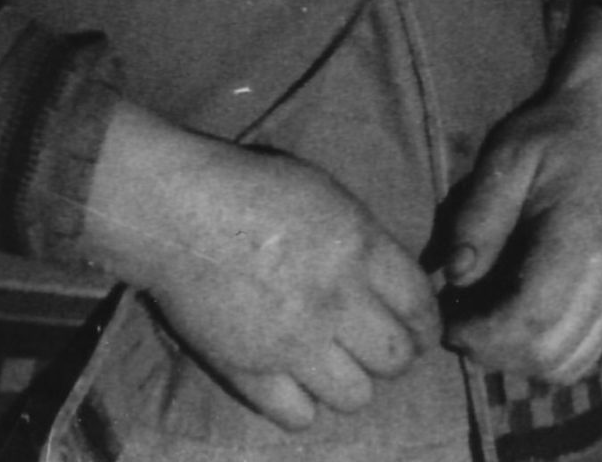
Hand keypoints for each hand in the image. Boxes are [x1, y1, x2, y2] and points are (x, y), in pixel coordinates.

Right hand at [81, 103, 438, 431]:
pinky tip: (296, 381)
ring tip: (337, 365)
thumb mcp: (323, 193)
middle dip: (396, 355)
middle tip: (379, 346)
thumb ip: (363, 239)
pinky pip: (300, 416)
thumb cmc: (248, 185)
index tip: (421, 330)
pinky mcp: (253, 374)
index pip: (420, 306)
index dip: (426, 324)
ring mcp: (294, 344)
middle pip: (396, 359)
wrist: (175, 209)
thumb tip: (392, 280)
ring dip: (352, 382)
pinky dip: (304, 404)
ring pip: (356, 396)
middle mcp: (336, 301)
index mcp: (358, 247)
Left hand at [437, 9, 601, 383]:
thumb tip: (453, 276)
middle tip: (455, 320)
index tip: (445, 321)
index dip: (483, 333)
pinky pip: (580, 355)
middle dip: (493, 350)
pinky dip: (541, 354)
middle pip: (549, 351)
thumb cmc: (548, 139)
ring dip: (515, 358)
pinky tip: (512, 319)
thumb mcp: (504, 156)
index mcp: (581, 233)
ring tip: (481, 319)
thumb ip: (478, 216)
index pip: (533, 315)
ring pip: (565, 365)